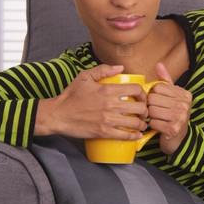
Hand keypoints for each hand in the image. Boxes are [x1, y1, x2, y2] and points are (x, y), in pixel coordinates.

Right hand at [35, 64, 149, 139]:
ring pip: (135, 122)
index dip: (143, 93)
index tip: (142, 97)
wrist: (57, 115)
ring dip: (142, 124)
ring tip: (141, 124)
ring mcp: (108, 120)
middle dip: (145, 110)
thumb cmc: (71, 96)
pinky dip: (134, 136)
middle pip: (139, 107)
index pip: (135, 89)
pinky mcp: (103, 132)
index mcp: (107, 90)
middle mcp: (110, 105)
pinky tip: (137, 135)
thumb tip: (121, 68)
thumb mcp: (84, 77)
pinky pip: (125, 135)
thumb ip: (103, 70)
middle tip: (143, 112)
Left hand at [147, 62, 192, 155]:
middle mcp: (185, 104)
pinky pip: (153, 122)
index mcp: (185, 94)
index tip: (159, 102)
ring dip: (151, 117)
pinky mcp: (173, 128)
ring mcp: (180, 116)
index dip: (154, 95)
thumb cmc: (173, 115)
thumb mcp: (171, 96)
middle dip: (151, 107)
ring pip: (151, 110)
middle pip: (153, 99)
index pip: (158, 87)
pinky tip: (158, 127)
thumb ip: (165, 80)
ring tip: (157, 119)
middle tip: (156, 112)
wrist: (179, 139)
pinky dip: (152, 126)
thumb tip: (158, 64)